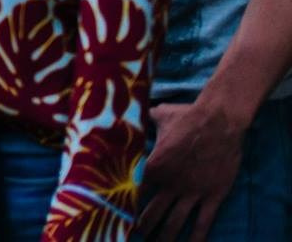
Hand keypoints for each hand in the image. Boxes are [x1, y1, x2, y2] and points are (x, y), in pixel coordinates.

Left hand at [138, 99, 246, 240]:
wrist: (219, 122)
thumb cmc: (187, 117)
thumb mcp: (159, 117)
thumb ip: (144, 120)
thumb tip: (131, 110)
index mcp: (153, 166)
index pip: (134, 192)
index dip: (126, 205)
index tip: (118, 216)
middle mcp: (170, 183)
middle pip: (152, 213)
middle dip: (144, 228)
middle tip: (135, 237)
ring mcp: (193, 192)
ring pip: (175, 222)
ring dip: (165, 236)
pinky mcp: (213, 196)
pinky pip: (203, 221)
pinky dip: (196, 236)